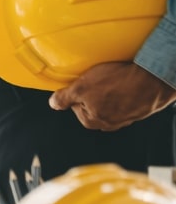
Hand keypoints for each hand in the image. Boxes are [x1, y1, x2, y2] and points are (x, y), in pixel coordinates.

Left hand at [49, 62, 175, 130]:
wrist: (151, 80)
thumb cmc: (117, 83)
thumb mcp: (81, 87)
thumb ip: (64, 97)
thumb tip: (53, 104)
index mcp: (91, 121)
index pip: (73, 104)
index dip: (77, 90)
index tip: (84, 82)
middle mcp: (106, 123)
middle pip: (90, 103)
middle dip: (93, 91)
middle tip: (100, 80)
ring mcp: (123, 118)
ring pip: (107, 101)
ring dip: (108, 90)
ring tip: (114, 80)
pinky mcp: (136, 109)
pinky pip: (122, 99)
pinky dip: (122, 90)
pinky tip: (124, 83)